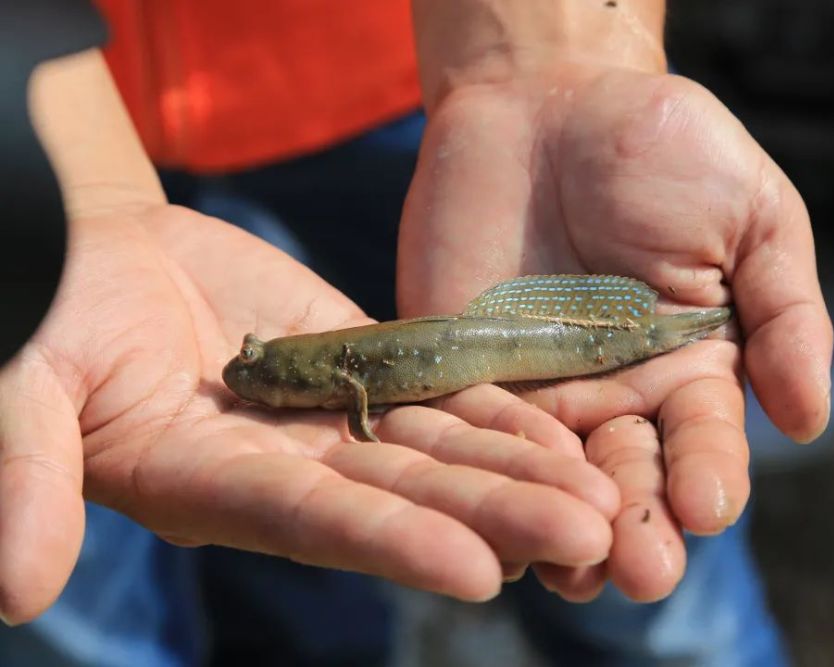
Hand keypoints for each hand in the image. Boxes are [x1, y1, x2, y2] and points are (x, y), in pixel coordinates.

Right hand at [0, 203, 619, 623]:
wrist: (98, 257)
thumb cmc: (47, 320)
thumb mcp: (26, 391)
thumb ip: (30, 475)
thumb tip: (15, 589)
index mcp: (214, 487)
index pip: (317, 523)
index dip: (395, 544)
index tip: (477, 570)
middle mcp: (290, 470)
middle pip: (407, 497)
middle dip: (496, 516)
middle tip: (589, 537)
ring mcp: (332, 421)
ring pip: (440, 451)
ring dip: (521, 472)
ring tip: (603, 495)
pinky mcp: (359, 366)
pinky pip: (438, 391)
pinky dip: (498, 410)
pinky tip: (565, 427)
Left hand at [398, 67, 832, 600]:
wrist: (547, 100)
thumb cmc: (662, 146)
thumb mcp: (750, 213)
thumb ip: (784, 313)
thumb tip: (810, 420)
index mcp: (690, 366)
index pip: (703, 438)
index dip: (708, 474)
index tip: (707, 506)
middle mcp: (614, 392)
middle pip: (626, 475)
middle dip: (636, 525)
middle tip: (641, 570)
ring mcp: (535, 387)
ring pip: (547, 475)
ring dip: (556, 521)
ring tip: (570, 569)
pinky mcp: (462, 370)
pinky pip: (466, 428)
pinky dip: (474, 471)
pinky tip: (483, 515)